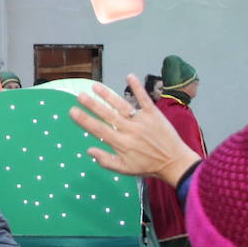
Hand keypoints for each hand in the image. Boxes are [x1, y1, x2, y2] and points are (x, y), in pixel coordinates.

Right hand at [68, 73, 200, 187]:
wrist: (175, 162)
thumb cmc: (148, 166)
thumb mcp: (125, 170)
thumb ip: (106, 161)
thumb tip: (89, 150)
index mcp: (121, 144)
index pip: (99, 130)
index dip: (84, 120)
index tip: (72, 111)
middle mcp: (129, 130)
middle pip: (107, 115)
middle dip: (92, 105)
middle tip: (80, 95)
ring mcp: (142, 121)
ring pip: (122, 105)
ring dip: (108, 95)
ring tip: (95, 86)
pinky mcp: (154, 114)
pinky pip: (144, 99)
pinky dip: (137, 88)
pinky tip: (129, 76)